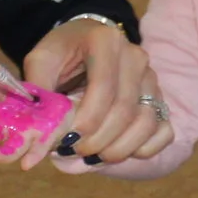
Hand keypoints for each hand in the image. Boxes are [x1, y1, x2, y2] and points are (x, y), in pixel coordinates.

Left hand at [25, 18, 172, 171]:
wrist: (87, 40)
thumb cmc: (63, 53)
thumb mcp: (41, 61)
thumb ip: (38, 92)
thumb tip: (35, 133)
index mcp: (106, 41)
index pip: (104, 87)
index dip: (87, 120)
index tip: (67, 141)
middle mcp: (135, 57)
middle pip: (125, 110)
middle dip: (98, 140)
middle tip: (73, 151)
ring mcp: (151, 78)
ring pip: (146, 123)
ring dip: (119, 149)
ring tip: (93, 157)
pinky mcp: (159, 98)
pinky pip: (162, 130)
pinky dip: (143, 149)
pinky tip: (116, 152)